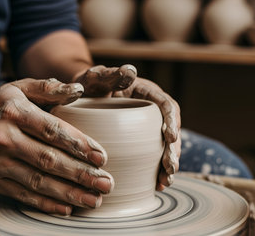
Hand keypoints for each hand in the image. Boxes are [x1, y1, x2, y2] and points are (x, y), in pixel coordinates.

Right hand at [0, 78, 113, 214]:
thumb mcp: (19, 88)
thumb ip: (48, 88)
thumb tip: (79, 89)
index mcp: (13, 112)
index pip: (51, 130)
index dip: (78, 144)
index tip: (102, 157)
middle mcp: (3, 138)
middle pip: (48, 160)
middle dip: (80, 174)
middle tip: (106, 183)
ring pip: (38, 182)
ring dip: (69, 193)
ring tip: (95, 200)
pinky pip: (23, 195)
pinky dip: (47, 204)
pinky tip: (68, 209)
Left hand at [75, 65, 180, 190]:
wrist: (82, 96)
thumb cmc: (89, 85)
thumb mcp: (97, 78)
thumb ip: (111, 75)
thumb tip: (130, 71)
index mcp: (147, 92)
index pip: (166, 105)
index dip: (171, 121)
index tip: (170, 137)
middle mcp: (152, 110)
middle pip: (171, 129)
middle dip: (172, 150)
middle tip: (169, 169)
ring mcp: (148, 127)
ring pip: (166, 146)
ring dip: (169, 164)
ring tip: (165, 181)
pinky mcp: (142, 141)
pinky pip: (155, 155)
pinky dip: (158, 170)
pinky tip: (157, 184)